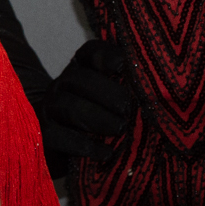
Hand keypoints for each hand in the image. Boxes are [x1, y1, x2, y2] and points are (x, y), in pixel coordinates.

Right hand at [38, 39, 137, 168]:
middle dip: (107, 92)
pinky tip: (106, 152)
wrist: (55, 144)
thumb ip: (127, 89)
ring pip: (69, 106)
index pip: (90, 53)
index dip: (107, 56)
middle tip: (127, 109)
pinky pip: (60, 137)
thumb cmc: (95, 119)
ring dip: (98, 118)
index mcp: (80, 69)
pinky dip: (84, 145)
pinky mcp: (43, 135)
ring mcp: (49, 109)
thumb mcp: (107, 99)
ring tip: (120, 129)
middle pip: (79, 78)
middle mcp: (62, 84)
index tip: (124, 66)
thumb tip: (161, 89)